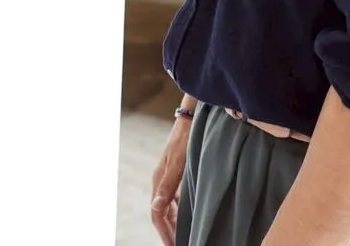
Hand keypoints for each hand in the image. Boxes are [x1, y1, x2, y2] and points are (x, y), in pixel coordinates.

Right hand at [149, 115, 190, 245]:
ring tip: (183, 235)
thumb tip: (156, 208)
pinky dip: (180, 210)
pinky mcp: (178, 171)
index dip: (164, 232)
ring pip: (168, 206)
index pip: (157, 213)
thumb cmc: (186, 138)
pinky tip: (189, 215)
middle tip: (177, 244)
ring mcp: (169, 175)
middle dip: (168, 231)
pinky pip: (176, 197)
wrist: (193, 116)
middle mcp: (162, 179)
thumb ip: (168, 185)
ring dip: (174, 222)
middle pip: (161, 212)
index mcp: (159, 180)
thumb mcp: (179, 163)